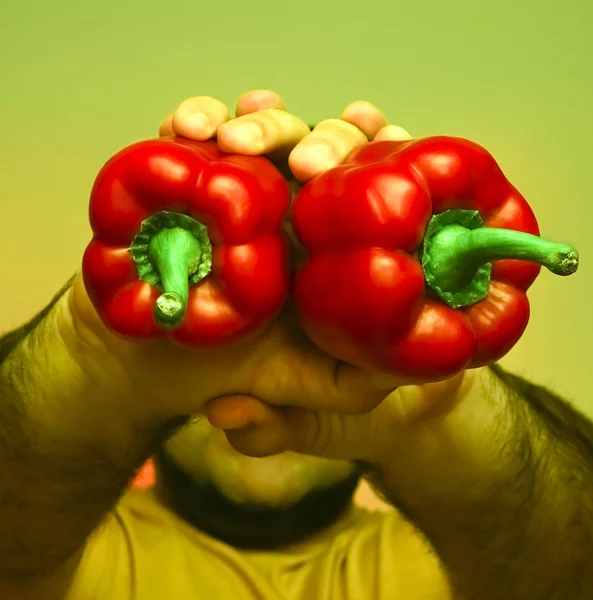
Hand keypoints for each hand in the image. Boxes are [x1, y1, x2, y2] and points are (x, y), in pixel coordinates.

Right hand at [66, 90, 412, 424]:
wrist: (160, 365)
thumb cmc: (246, 371)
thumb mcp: (317, 391)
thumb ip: (359, 383)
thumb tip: (387, 362)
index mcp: (335, 239)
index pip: (376, 180)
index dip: (386, 150)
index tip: (382, 136)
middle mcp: (296, 202)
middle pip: (327, 145)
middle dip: (326, 139)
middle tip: (305, 165)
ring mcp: (243, 186)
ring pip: (267, 130)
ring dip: (258, 124)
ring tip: (229, 140)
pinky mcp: (192, 181)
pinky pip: (195, 136)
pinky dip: (193, 120)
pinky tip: (184, 127)